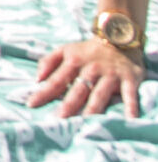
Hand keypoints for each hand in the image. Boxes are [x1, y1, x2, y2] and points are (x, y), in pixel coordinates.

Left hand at [30, 40, 144, 118]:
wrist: (117, 37)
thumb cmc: (87, 51)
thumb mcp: (65, 50)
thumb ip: (48, 62)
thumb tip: (37, 79)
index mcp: (73, 61)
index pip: (56, 80)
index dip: (44, 92)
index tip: (31, 104)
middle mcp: (91, 68)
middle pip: (78, 90)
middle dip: (68, 105)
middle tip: (59, 120)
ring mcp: (110, 74)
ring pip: (100, 94)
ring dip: (93, 108)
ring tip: (86, 123)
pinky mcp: (129, 79)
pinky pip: (129, 95)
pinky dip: (130, 106)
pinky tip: (130, 119)